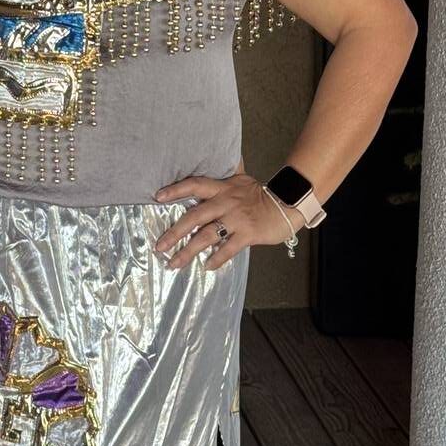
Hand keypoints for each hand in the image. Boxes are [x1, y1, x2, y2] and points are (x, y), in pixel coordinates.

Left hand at [152, 170, 300, 269]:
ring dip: (189, 251)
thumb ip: (222, 182)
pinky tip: (207, 266)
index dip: (176, 190)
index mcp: (222, 188)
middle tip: (160, 245)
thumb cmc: (260, 195)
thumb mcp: (240, 181)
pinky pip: (228, 248)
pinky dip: (217, 258)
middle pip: (195, 216)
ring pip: (207, 235)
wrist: (287, 203)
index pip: (194, 185)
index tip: (158, 197)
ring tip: (174, 263)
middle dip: (175, 232)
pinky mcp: (248, 233)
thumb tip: (205, 179)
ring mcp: (237, 218)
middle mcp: (226, 202)